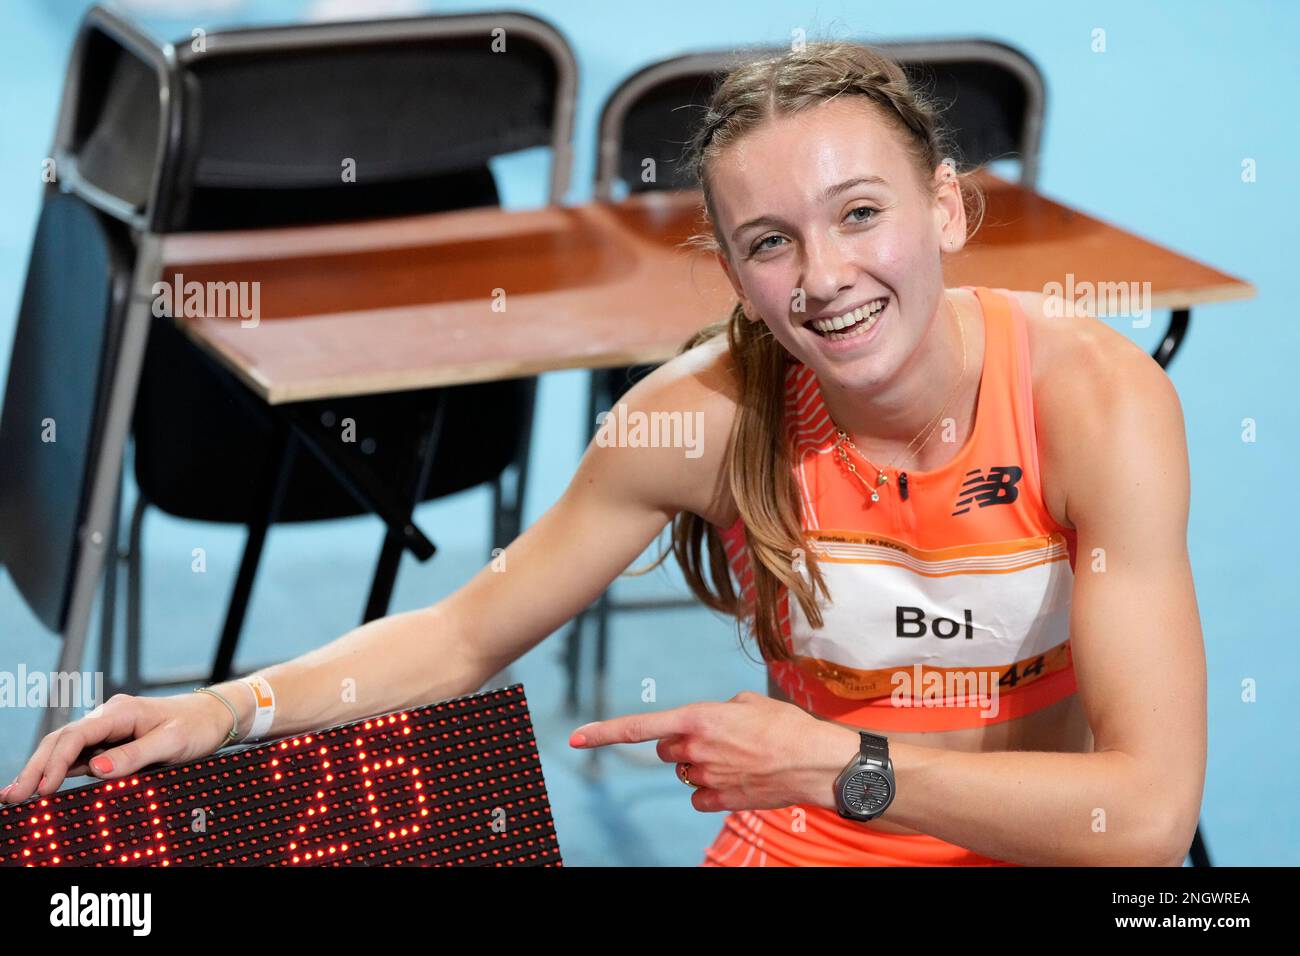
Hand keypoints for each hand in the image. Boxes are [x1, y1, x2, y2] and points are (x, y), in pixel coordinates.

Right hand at [0, 692, 236, 803]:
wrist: (215, 716)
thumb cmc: (196, 726)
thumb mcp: (171, 742)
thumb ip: (134, 755)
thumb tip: (96, 770)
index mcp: (120, 711)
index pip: (76, 736)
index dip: (54, 763)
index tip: (42, 788)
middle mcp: (108, 716)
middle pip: (61, 741)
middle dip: (35, 768)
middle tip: (13, 796)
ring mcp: (108, 729)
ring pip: (65, 748)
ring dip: (41, 769)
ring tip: (18, 794)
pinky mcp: (111, 741)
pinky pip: (79, 755)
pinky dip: (58, 770)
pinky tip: (42, 785)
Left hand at [569, 690, 853, 811]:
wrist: (817, 763)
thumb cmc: (788, 726)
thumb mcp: (748, 702)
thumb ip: (718, 709)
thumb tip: (711, 720)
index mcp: (698, 718)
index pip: (639, 727)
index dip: (603, 732)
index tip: (574, 737)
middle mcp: (695, 749)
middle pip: (665, 750)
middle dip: (681, 744)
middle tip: (716, 738)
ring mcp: (706, 778)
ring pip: (683, 773)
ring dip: (700, 765)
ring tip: (739, 757)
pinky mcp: (719, 801)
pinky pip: (698, 797)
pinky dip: (711, 790)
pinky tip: (737, 779)